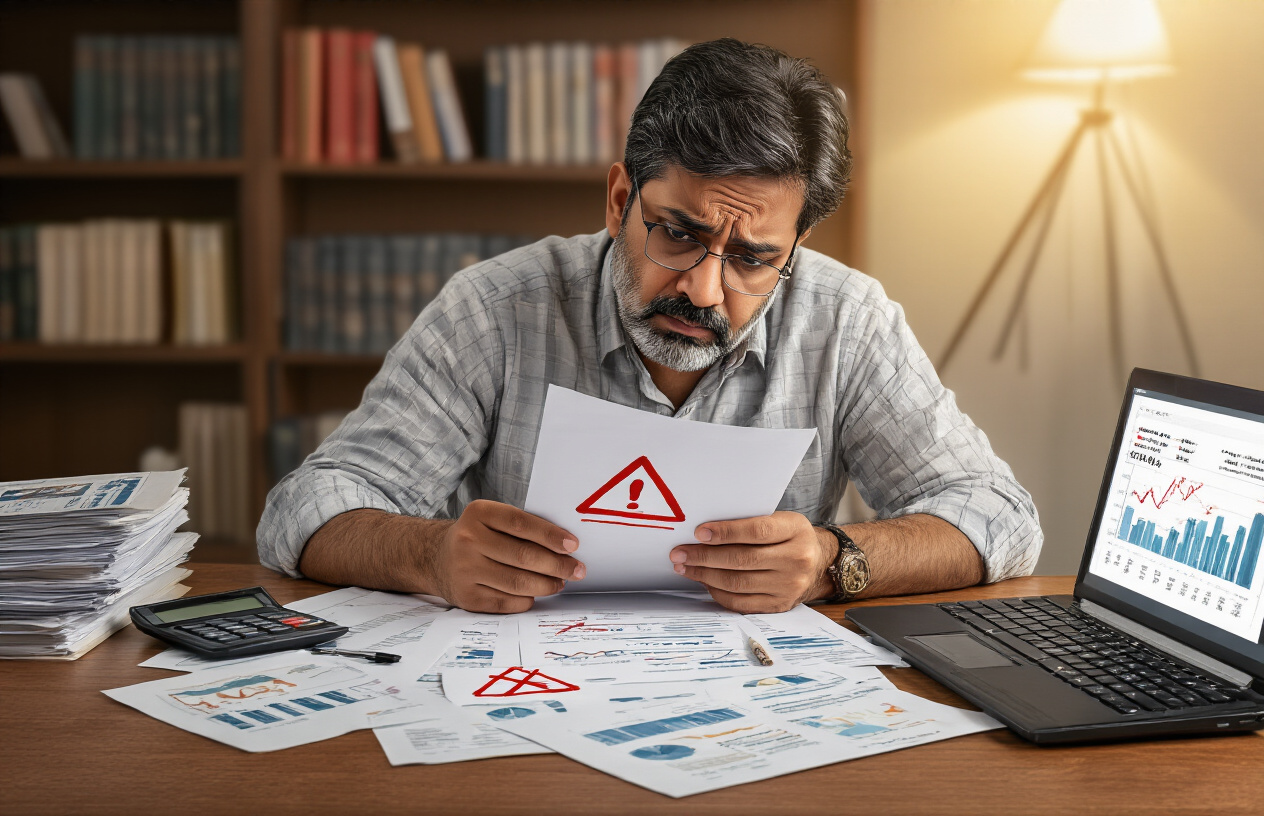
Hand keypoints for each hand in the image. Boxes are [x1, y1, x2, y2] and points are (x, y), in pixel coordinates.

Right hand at [429, 500, 583, 613]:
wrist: (436, 558)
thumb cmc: (478, 537)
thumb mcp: (491, 520)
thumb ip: (522, 527)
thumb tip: (565, 547)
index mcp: (478, 514)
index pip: (521, 523)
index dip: (550, 535)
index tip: (573, 545)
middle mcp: (468, 540)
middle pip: (523, 556)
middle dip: (557, 565)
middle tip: (576, 569)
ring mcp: (465, 570)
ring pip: (518, 582)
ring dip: (547, 584)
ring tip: (560, 582)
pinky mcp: (466, 596)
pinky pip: (506, 602)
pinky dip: (527, 600)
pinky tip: (536, 594)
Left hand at [669, 511, 834, 612]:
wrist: (817, 562)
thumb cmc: (789, 537)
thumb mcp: (780, 520)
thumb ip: (750, 522)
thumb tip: (704, 532)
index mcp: (795, 531)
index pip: (756, 531)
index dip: (725, 532)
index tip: (698, 533)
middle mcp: (796, 560)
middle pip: (742, 559)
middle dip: (704, 556)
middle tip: (679, 553)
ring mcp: (789, 585)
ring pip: (738, 582)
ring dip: (705, 574)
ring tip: (684, 567)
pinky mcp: (779, 604)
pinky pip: (741, 602)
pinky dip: (717, 592)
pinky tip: (703, 581)